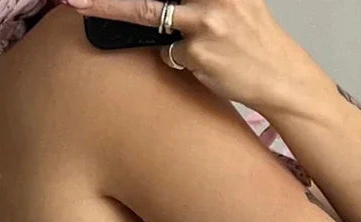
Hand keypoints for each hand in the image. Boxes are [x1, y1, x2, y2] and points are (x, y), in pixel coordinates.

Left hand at [66, 0, 304, 110]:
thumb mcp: (233, 2)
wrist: (280, 76)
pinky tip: (200, 63)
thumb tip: (157, 4)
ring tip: (80, 3)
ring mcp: (205, 22)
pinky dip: (177, 59)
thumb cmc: (253, 40)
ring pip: (148, 13)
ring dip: (112, 10)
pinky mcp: (198, 54)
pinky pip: (169, 54)